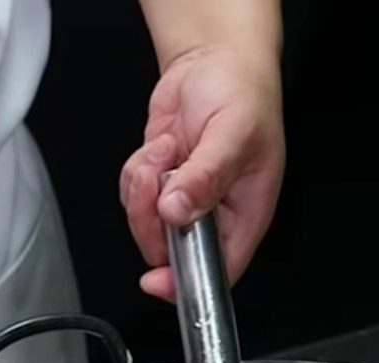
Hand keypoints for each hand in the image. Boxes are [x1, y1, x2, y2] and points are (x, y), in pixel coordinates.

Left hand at [120, 46, 284, 301]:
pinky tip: (161, 149)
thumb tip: (178, 211)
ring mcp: (185, 203)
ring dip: (144, 189)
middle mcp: (214, 217)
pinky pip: (134, 198)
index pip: (218, 269)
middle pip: (171, 252)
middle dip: (152, 220)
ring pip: (147, 226)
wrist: (216, 63)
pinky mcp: (161, 187)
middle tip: (160, 180)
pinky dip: (137, 173)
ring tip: (168, 154)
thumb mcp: (232, 135)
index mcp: (244, 217)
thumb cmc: (244, 97)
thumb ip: (205, 177)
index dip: (186, 282)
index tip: (158, 281)